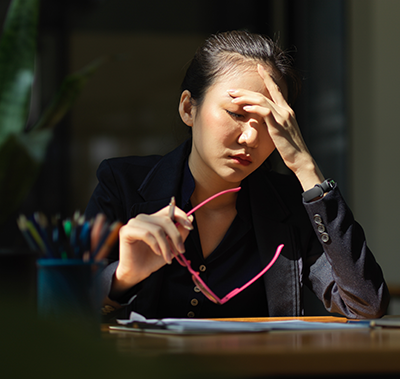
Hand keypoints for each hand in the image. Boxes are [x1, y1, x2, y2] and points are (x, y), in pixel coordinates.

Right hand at [112, 205, 192, 295]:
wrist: (137, 272)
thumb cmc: (152, 259)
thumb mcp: (171, 246)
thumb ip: (180, 232)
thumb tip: (191, 218)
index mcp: (153, 219)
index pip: (169, 210)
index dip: (181, 216)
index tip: (190, 227)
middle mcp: (143, 218)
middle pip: (165, 220)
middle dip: (176, 236)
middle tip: (181, 250)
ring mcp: (134, 223)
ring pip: (157, 229)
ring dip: (166, 245)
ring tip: (168, 257)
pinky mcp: (126, 231)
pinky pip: (146, 234)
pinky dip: (155, 245)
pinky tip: (157, 252)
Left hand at [229, 64, 323, 189]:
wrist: (301, 158)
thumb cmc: (290, 149)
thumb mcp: (282, 132)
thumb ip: (274, 123)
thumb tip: (265, 122)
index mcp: (286, 111)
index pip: (276, 90)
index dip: (268, 77)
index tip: (260, 67)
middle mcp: (285, 110)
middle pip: (264, 94)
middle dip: (246, 91)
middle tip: (232, 90)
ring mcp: (282, 117)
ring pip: (262, 101)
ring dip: (245, 98)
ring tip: (233, 98)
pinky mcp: (278, 125)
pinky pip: (264, 112)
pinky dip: (253, 108)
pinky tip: (244, 108)